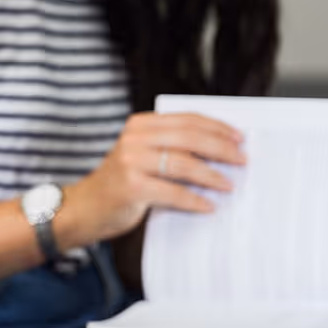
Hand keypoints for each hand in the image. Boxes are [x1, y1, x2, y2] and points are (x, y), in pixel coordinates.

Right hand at [58, 113, 244, 245]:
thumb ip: (170, 147)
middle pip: (188, 138)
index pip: (186, 120)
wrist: (86, 207)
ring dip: (212, 175)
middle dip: (220, 148)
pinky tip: (208, 205)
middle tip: (241, 159)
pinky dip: (194, 200)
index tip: (239, 137)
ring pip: (183, 164)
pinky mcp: (131, 187)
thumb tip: (219, 149)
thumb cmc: (121, 182)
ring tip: (229, 184)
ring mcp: (131, 161)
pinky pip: (173, 193)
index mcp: (139, 125)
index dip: (216, 127)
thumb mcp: (142, 155)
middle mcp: (134, 138)